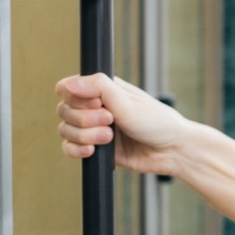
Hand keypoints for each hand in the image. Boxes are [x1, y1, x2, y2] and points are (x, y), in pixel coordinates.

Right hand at [55, 73, 189, 176]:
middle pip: (64, 110)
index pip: (67, 87)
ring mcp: (93, 128)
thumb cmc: (155, 121)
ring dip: (84, 135)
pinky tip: (93, 151)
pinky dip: (77, 150)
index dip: (75, 97)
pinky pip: (69, 148)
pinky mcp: (94, 147)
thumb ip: (98, 87)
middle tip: (111, 120)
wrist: (170, 151)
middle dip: (84, 119)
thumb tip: (68, 82)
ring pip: (65, 130)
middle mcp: (95, 107)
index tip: (97, 103)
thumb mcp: (127, 101)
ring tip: (109, 137)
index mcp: (103, 89)